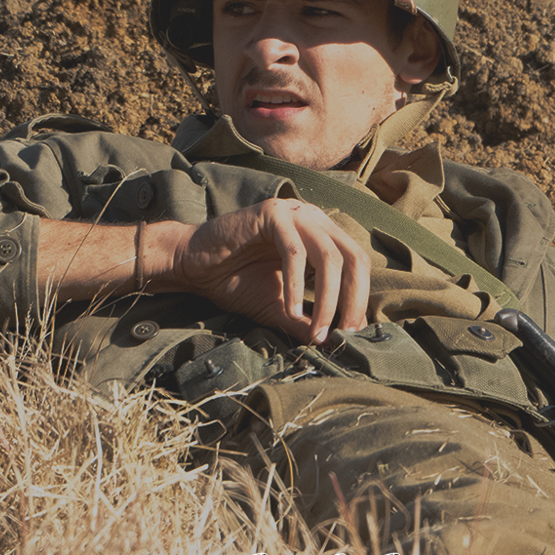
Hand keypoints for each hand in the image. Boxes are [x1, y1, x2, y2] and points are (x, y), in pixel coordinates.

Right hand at [159, 198, 369, 344]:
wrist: (193, 265)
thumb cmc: (236, 281)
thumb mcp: (280, 306)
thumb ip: (308, 319)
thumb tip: (337, 341)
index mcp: (322, 235)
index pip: (357, 264)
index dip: (361, 299)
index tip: (352, 333)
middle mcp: (314, 219)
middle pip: (353, 258)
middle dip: (353, 299)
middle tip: (344, 333)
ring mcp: (294, 213)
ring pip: (329, 256)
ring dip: (328, 298)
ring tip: (318, 330)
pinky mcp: (272, 214)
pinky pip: (295, 252)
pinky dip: (297, 285)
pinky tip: (291, 310)